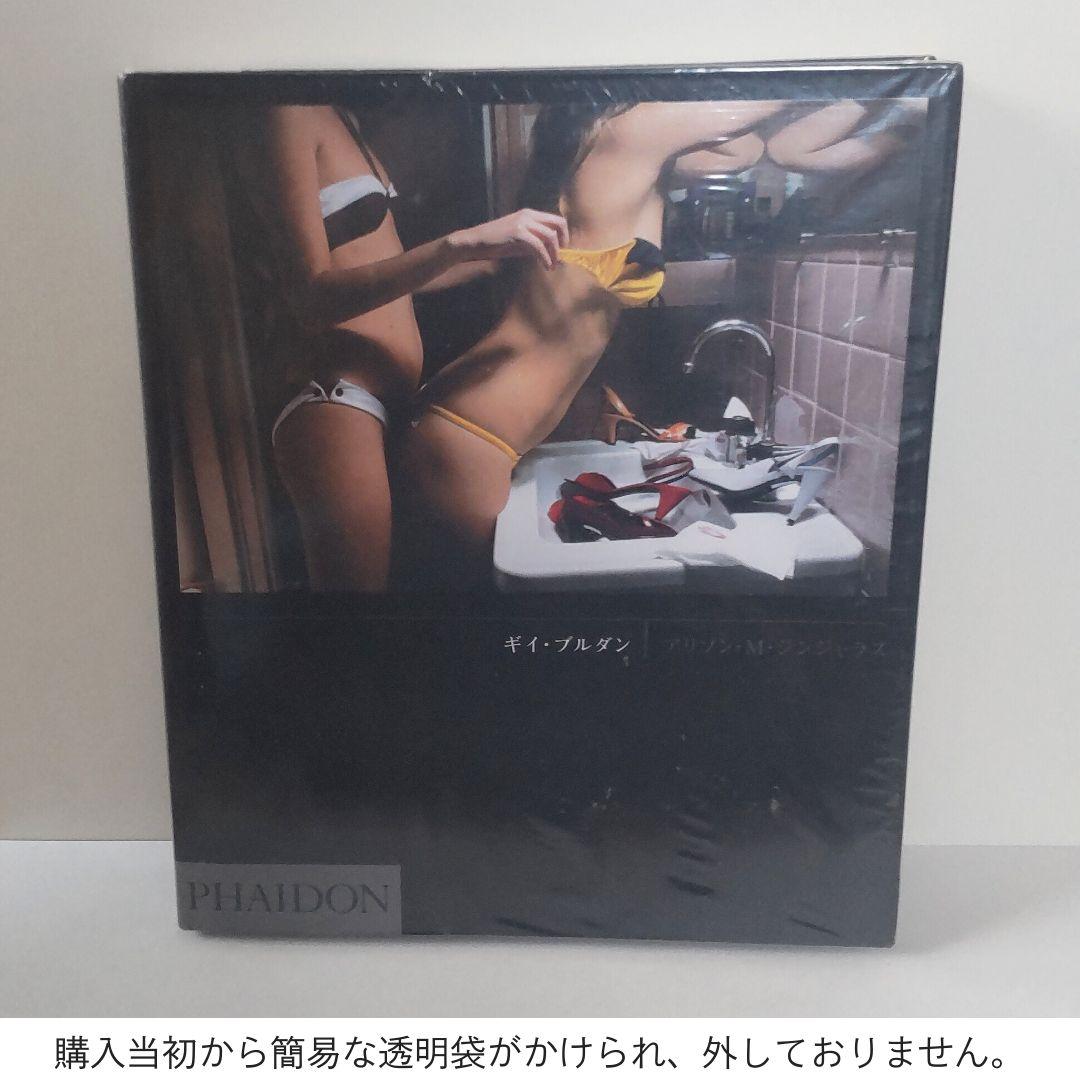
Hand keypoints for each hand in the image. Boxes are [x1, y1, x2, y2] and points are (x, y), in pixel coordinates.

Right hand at [449, 209, 569, 270]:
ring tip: (552, 266)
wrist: (476, 242)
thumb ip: (535, 244)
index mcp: (530, 214)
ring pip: (550, 236)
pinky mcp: (518, 232)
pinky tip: (545, 266)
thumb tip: (553, 254)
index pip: (556, 220)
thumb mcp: (519, 242)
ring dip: (555, 253)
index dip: (564, 235)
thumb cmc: (496, 243)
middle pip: (559, 223)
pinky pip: (539, 246)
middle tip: (561, 258)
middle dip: (564, 242)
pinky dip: (545, 258)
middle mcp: (529, 215)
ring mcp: (523, 222)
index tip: (562, 251)